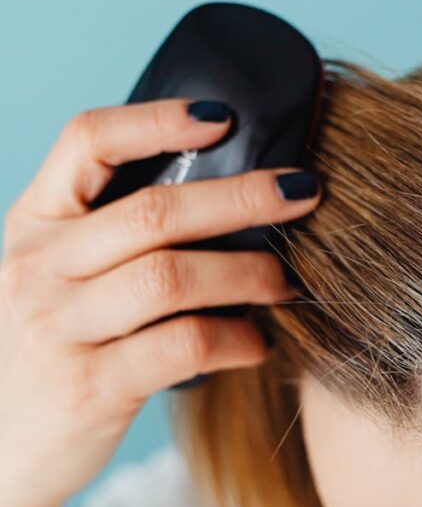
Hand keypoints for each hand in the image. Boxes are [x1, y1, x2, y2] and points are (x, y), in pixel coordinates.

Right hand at [0, 98, 320, 506]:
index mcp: (33, 222)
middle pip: (152, 212)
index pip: (86, 140)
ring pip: (170, 278)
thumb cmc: (54, 346)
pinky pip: (181, 347)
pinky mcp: (89, 388)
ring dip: (247, 273)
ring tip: (285, 280)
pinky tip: (258, 343)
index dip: (156, 120)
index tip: (223, 117)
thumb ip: (113, 236)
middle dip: (240, 197)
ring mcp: (58, 329)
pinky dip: (235, 340)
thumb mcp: (57, 277)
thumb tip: (231, 195)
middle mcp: (38, 268)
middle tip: (304, 192)